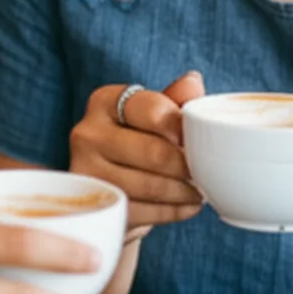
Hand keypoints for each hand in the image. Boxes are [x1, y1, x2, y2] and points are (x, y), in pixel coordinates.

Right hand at [69, 71, 205, 237]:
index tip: (200, 138)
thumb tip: (193, 81)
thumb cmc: (136, 139)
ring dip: (185, 192)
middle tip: (205, 171)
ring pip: (151, 185)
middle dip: (187, 165)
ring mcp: (87, 171)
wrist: (108, 183)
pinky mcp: (97, 204)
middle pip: (154, 152)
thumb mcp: (151, 115)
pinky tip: (188, 206)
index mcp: (104, 101)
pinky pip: (146, 212)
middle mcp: (88, 132)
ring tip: (199, 190)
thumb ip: (174, 98)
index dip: (182, 127)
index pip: (151, 109)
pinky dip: (175, 211)